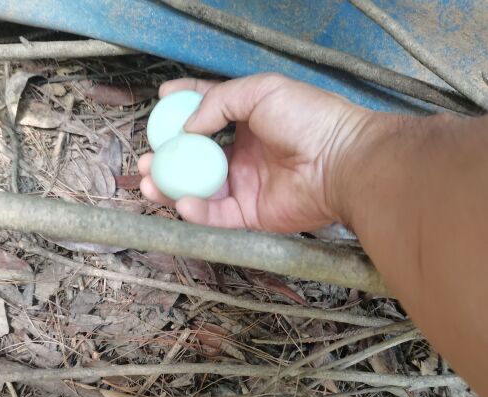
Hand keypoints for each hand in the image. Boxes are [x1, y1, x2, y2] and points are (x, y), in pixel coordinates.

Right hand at [138, 73, 373, 232]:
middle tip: (148, 158)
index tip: (161, 100)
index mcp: (249, 120)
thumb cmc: (308, 119)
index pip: (209, 110)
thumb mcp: (261, 91)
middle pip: (197, 157)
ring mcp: (245, 185)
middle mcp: (244, 154)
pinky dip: (197, 211)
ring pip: (201, 190)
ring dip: (172, 187)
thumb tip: (188, 126)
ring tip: (148, 182)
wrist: (340, 162)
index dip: (184, 104)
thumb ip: (220, 102)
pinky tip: (181, 202)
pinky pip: (217, 215)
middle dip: (168, 158)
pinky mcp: (250, 214)